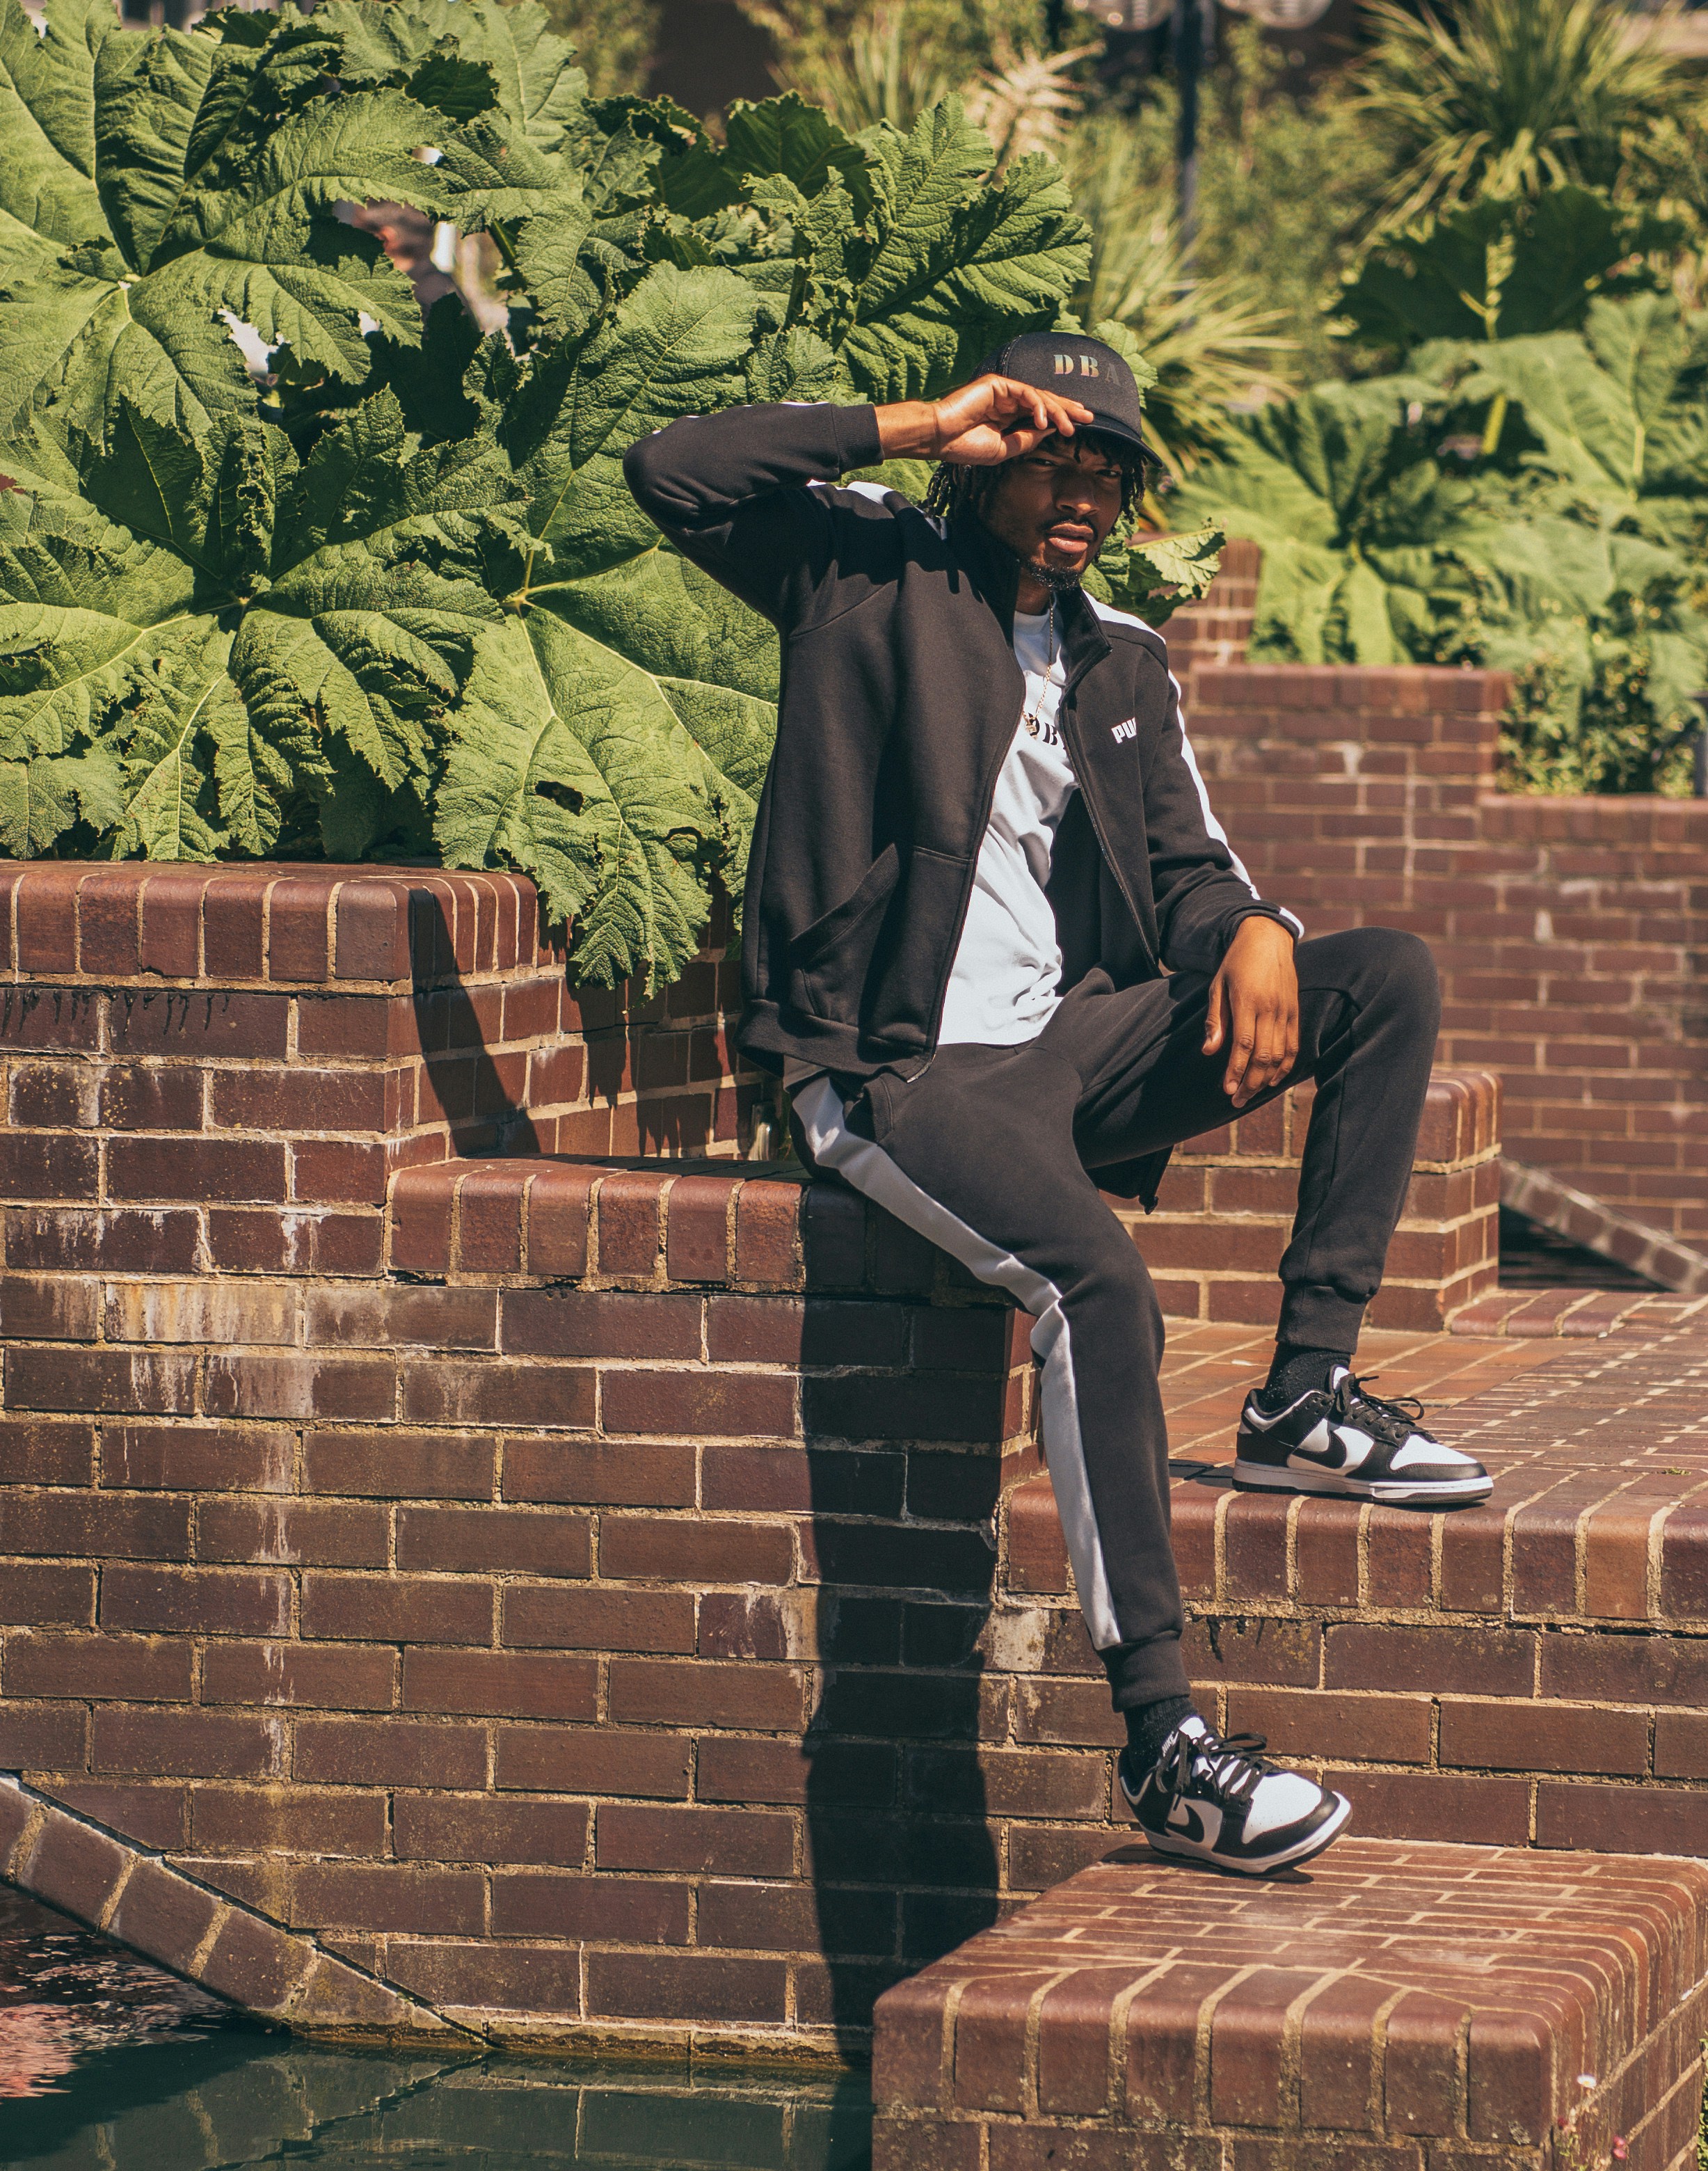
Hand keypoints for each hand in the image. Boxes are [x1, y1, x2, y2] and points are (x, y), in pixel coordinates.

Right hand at [874, 377, 1095, 466]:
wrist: (940, 439)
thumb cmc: (966, 446)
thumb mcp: (1005, 449)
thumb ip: (1028, 438)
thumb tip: (1052, 431)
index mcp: (1009, 416)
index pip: (1041, 414)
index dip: (1061, 418)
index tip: (1079, 427)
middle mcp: (1008, 400)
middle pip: (1045, 401)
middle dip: (1068, 409)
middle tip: (1089, 417)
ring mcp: (1003, 390)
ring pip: (1039, 396)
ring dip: (1057, 411)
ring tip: (1070, 427)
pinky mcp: (997, 384)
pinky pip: (1025, 393)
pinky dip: (1037, 406)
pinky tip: (1044, 423)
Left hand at [1203, 917, 1298, 1109]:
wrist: (1267, 938)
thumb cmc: (1236, 963)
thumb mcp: (1217, 986)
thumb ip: (1216, 1019)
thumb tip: (1209, 1051)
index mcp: (1247, 1002)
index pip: (1243, 1045)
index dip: (1235, 1071)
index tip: (1227, 1090)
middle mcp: (1270, 1009)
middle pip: (1263, 1056)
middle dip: (1250, 1083)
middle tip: (1237, 1101)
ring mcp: (1286, 1011)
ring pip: (1279, 1054)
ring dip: (1266, 1079)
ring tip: (1251, 1095)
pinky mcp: (1295, 1012)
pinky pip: (1293, 1045)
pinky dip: (1284, 1066)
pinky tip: (1273, 1080)